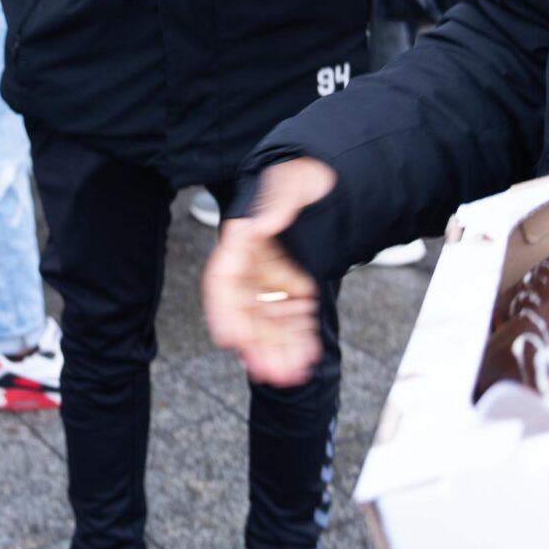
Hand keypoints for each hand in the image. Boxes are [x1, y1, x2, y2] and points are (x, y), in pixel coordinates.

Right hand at [203, 159, 333, 387]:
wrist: (327, 175)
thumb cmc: (303, 174)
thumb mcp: (293, 180)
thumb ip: (277, 202)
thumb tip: (258, 225)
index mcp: (241, 239)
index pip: (221, 279)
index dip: (222, 310)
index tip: (228, 336)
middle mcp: (251, 264)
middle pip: (245, 309)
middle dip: (256, 343)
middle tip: (269, 372)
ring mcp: (271, 277)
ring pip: (267, 320)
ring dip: (278, 348)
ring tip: (292, 374)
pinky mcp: (292, 284)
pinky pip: (291, 315)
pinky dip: (298, 337)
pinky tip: (308, 357)